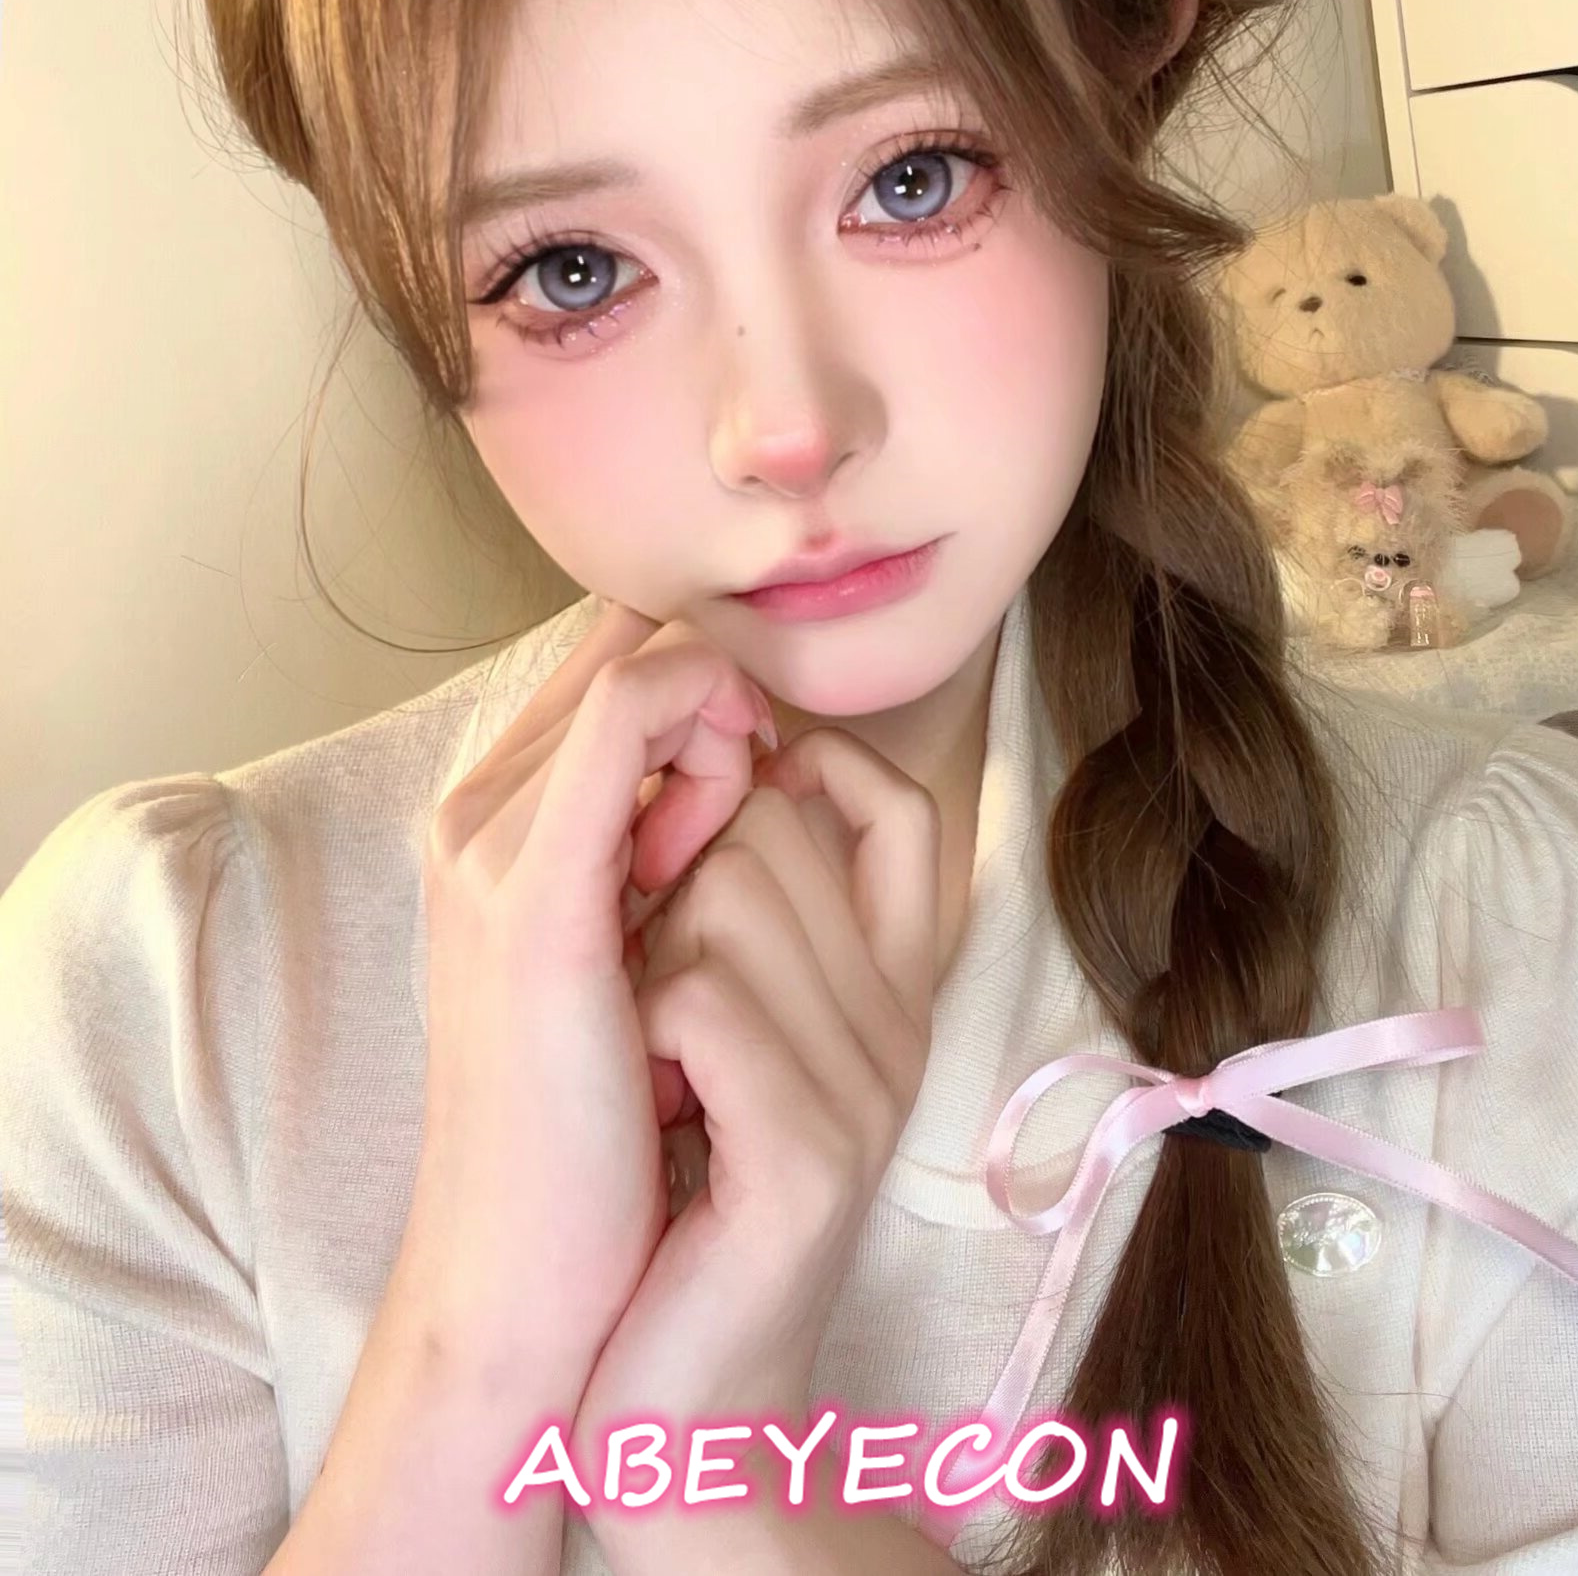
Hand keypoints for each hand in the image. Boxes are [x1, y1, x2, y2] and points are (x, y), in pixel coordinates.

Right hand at [395, 601, 776, 1388]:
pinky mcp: (535, 894)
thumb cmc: (592, 1125)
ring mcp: (492, 848)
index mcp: (489, 827)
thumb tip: (733, 778)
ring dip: (719, 732)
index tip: (753, 762)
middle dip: (711, 706)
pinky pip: (628, 720)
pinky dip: (704, 733)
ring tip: (733, 840)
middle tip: (747, 804)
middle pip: (625, 658)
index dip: (693, 685)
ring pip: (637, 674)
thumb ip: (648, 857)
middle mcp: (474, 815)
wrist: (528, 1271)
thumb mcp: (622, 960)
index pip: (606, 668)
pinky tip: (742, 799)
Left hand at [571, 727, 939, 1464]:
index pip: (902, 809)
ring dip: (640, 962)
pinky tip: (649, 1106)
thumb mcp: (722, 1033)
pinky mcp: (813, 1156)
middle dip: (665, 884)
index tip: (722, 802)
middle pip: (768, 828)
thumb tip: (709, 767)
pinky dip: (637, 1033)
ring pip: (723, 893)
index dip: (815, 765)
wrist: (668, 1395)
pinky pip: (698, 997)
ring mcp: (868, 1090)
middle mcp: (899, 1028)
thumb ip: (741, 912)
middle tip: (652, 1006)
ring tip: (648, 1064)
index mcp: (888, 990)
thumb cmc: (668, 1191)